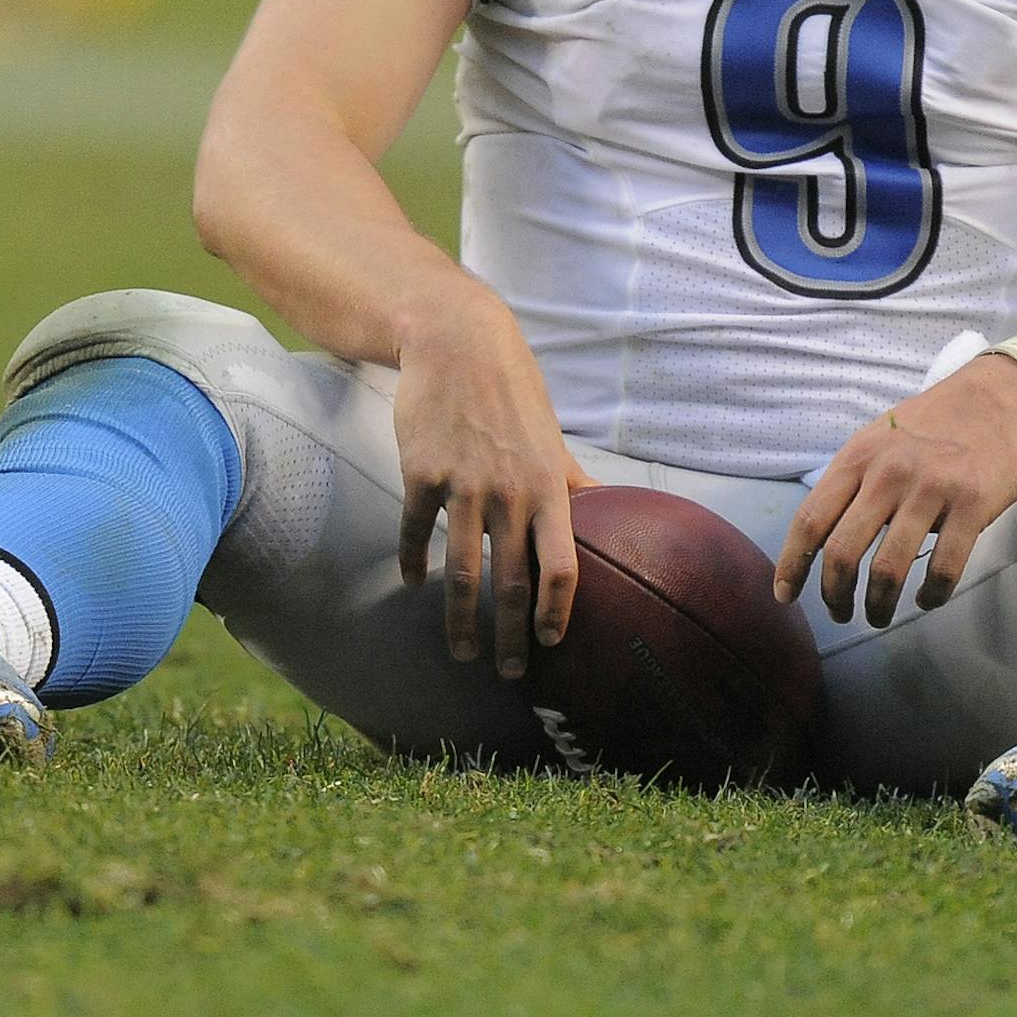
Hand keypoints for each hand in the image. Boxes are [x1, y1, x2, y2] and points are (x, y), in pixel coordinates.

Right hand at [391, 280, 594, 678]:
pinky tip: (410, 582)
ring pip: (461, 571)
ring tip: (460, 650)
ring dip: (460, 620)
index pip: (562, 566)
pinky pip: (415, 531)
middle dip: (512, 637)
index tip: (554, 642)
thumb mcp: (549, 434)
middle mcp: (509, 492)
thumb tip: (605, 509)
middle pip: (511, 583)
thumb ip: (571, 479)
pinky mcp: (421, 474)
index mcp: (547, 487)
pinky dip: (411, 562)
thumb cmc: (511, 389)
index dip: (558, 612)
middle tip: (512, 673)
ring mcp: (463, 485)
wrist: (457, 342)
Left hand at [775, 353, 1016, 628]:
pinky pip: (944, 567)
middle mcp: (887, 473)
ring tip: (879, 616)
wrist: (1001, 398)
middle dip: (833, 594)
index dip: (791, 563)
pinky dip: (931, 595)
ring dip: (878, 604)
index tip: (784, 594)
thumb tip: (825, 534)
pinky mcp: (973, 505)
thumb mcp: (880, 440)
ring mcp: (930, 489)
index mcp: (856, 457)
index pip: (810, 519)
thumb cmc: (934, 424)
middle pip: (842, 550)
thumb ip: (853, 481)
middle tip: (838, 614)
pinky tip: (926, 600)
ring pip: (888, 568)